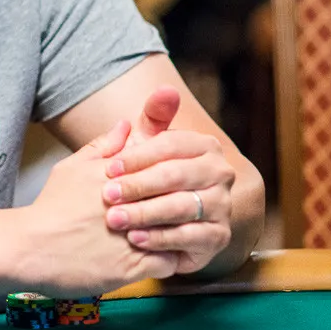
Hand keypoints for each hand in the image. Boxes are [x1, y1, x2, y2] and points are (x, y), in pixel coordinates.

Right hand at [19, 120, 178, 295]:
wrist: (30, 247)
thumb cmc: (50, 207)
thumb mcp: (72, 168)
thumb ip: (103, 146)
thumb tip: (126, 124)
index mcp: (120, 176)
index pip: (167, 169)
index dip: (178, 177)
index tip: (179, 185)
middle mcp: (131, 203)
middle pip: (179, 198)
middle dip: (186, 202)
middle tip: (188, 209)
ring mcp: (133, 235)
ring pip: (180, 231)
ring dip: (182, 232)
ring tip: (178, 233)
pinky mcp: (132, 266)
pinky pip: (170, 260)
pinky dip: (171, 258)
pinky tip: (164, 255)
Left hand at [103, 88, 234, 273]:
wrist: (157, 219)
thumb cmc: (146, 176)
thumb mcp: (144, 146)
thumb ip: (153, 117)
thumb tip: (166, 89)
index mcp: (205, 146)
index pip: (169, 146)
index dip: (137, 157)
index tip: (108, 169)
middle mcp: (221, 173)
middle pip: (176, 176)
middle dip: (137, 186)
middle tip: (107, 195)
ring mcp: (223, 206)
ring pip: (182, 208)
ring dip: (144, 214)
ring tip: (115, 219)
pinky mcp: (219, 237)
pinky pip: (189, 238)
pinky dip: (160, 239)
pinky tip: (134, 240)